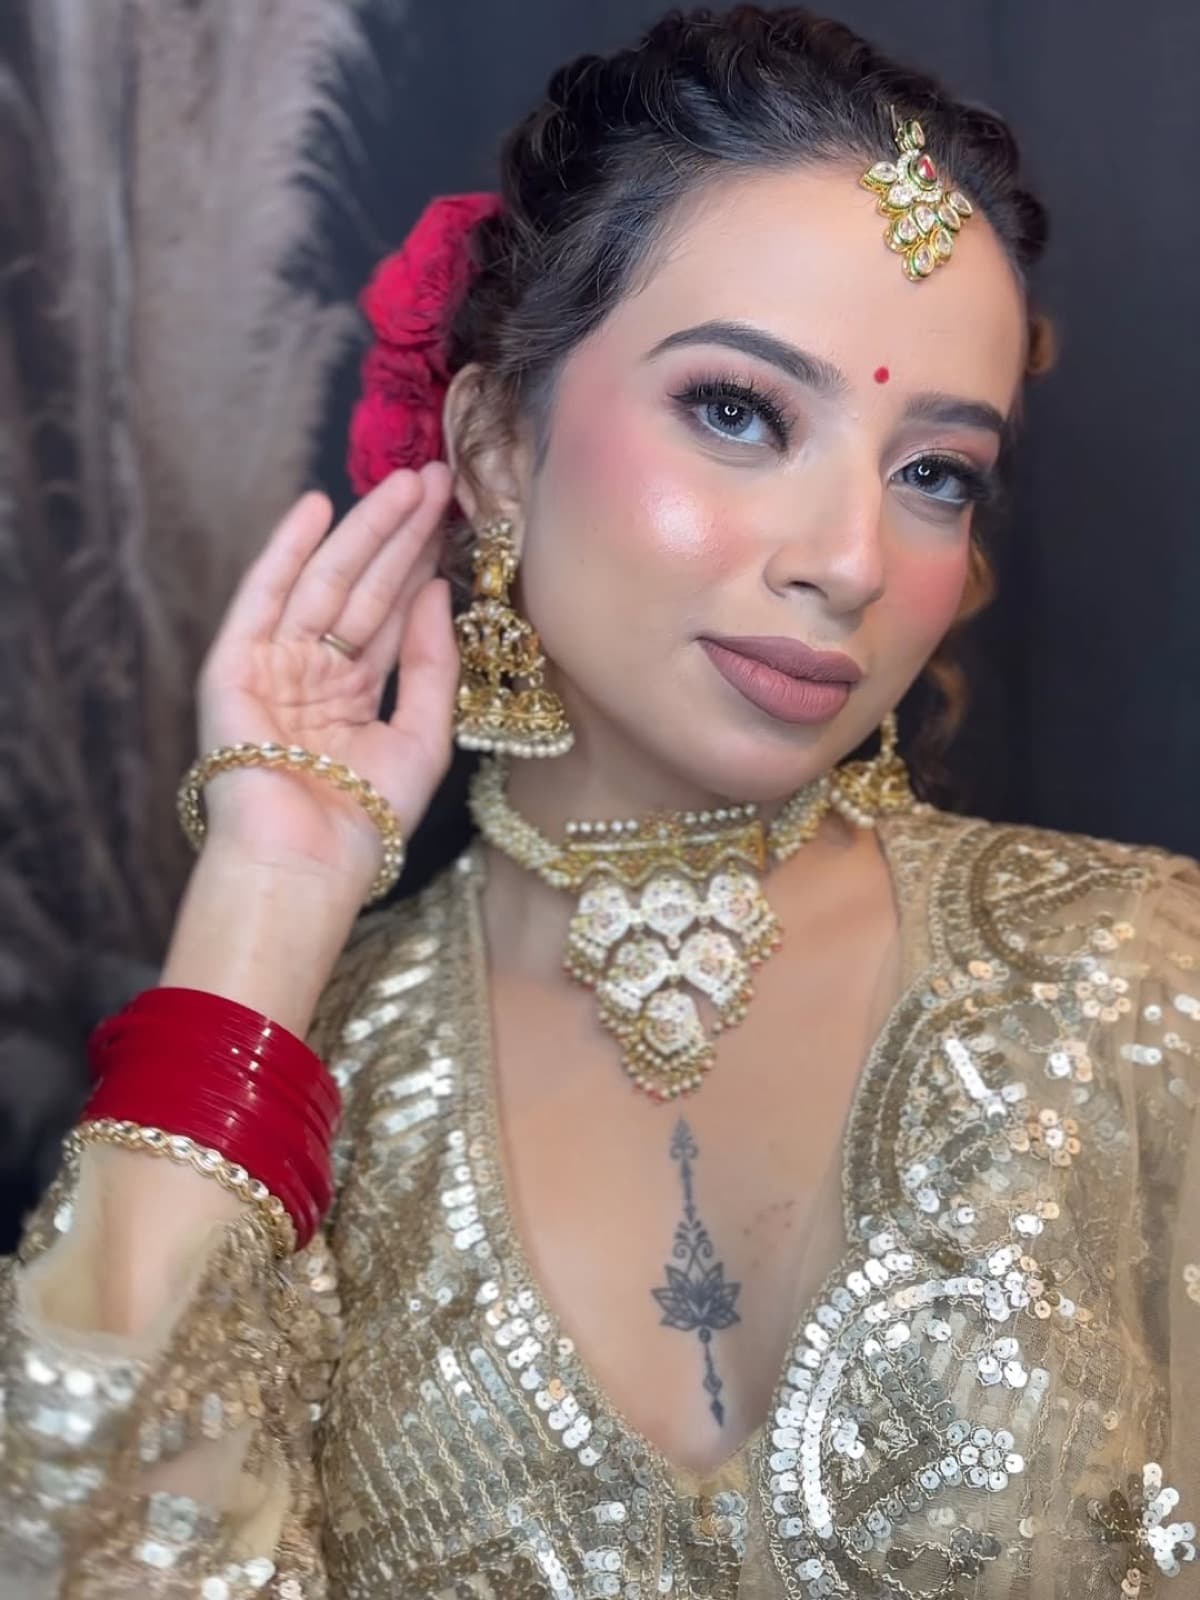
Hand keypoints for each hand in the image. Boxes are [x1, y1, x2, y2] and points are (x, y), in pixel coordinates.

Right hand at [194, 462, 458, 893]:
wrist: (306, 862)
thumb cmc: (364, 820)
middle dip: (400, 534)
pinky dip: (286, 550)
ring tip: (405, 482)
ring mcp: (273, 665)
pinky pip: (263, 598)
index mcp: (353, 694)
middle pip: (363, 588)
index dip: (421, 565)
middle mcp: (313, 673)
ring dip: (363, 530)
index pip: (392, 615)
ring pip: (324, 583)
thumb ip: (432, 665)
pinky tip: (316, 506)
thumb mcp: (422, 736)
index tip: (455, 516)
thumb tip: (436, 591)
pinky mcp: (235, 666)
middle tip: (438, 478)